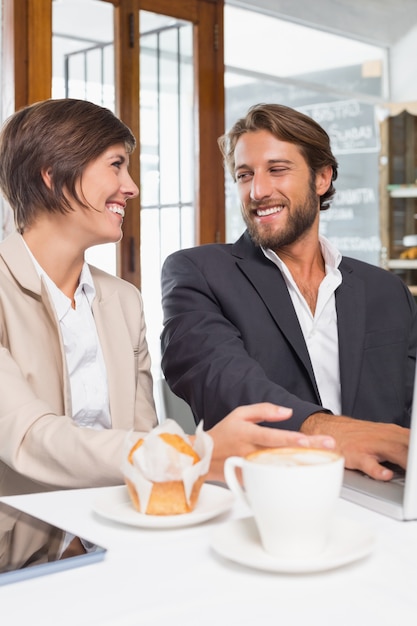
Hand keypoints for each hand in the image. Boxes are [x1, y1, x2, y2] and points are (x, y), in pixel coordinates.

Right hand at [206, 403, 335, 481]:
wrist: (204, 457)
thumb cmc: (224, 434)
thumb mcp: (240, 413)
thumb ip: (264, 410)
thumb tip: (287, 412)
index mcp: (247, 433)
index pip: (270, 436)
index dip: (287, 439)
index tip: (304, 439)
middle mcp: (250, 452)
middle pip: (282, 452)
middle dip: (307, 449)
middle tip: (329, 446)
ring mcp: (251, 469)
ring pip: (280, 468)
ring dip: (302, 464)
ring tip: (325, 460)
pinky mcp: (251, 481)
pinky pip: (273, 479)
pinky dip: (290, 476)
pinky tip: (307, 473)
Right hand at [300, 412, 409, 479]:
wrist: (330, 429)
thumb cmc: (361, 437)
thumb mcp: (385, 438)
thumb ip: (404, 448)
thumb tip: (413, 459)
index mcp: (396, 433)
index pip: (416, 440)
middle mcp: (387, 437)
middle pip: (412, 446)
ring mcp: (371, 445)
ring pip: (396, 453)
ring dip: (409, 463)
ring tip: (414, 475)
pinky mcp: (356, 454)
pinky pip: (369, 463)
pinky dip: (377, 470)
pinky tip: (385, 475)